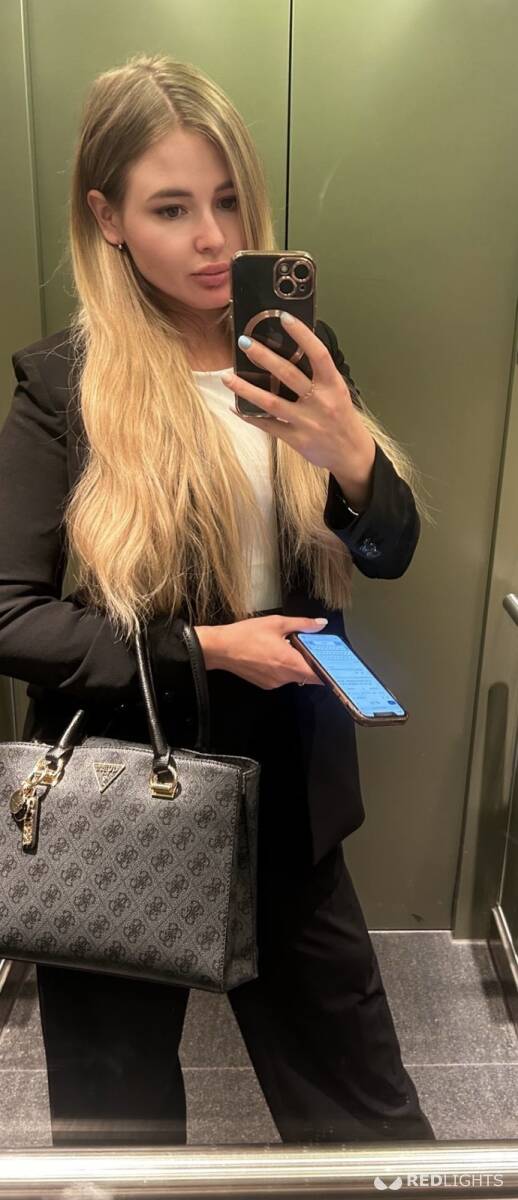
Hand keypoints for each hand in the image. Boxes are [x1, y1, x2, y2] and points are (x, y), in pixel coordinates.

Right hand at [196, 615, 327, 688]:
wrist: (220, 649)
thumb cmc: (247, 634)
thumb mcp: (277, 623)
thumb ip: (302, 624)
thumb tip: (321, 623)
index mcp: (290, 662)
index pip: (318, 675)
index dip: (329, 671)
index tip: (336, 665)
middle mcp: (284, 677)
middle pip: (307, 675)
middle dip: (312, 664)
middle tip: (314, 650)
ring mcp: (274, 683)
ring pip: (293, 676)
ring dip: (296, 665)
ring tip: (289, 648)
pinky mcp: (265, 684)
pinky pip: (281, 678)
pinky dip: (283, 668)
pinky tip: (274, 655)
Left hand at [221, 311, 375, 483]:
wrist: (352, 454)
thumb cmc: (341, 418)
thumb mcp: (338, 392)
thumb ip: (318, 375)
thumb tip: (292, 350)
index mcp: (333, 385)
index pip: (318, 354)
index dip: (303, 335)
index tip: (284, 317)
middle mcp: (321, 401)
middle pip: (288, 374)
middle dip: (263, 357)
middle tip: (244, 342)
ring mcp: (307, 422)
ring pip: (271, 402)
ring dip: (246, 389)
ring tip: (226, 377)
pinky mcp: (297, 439)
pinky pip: (268, 426)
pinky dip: (250, 416)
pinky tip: (235, 406)